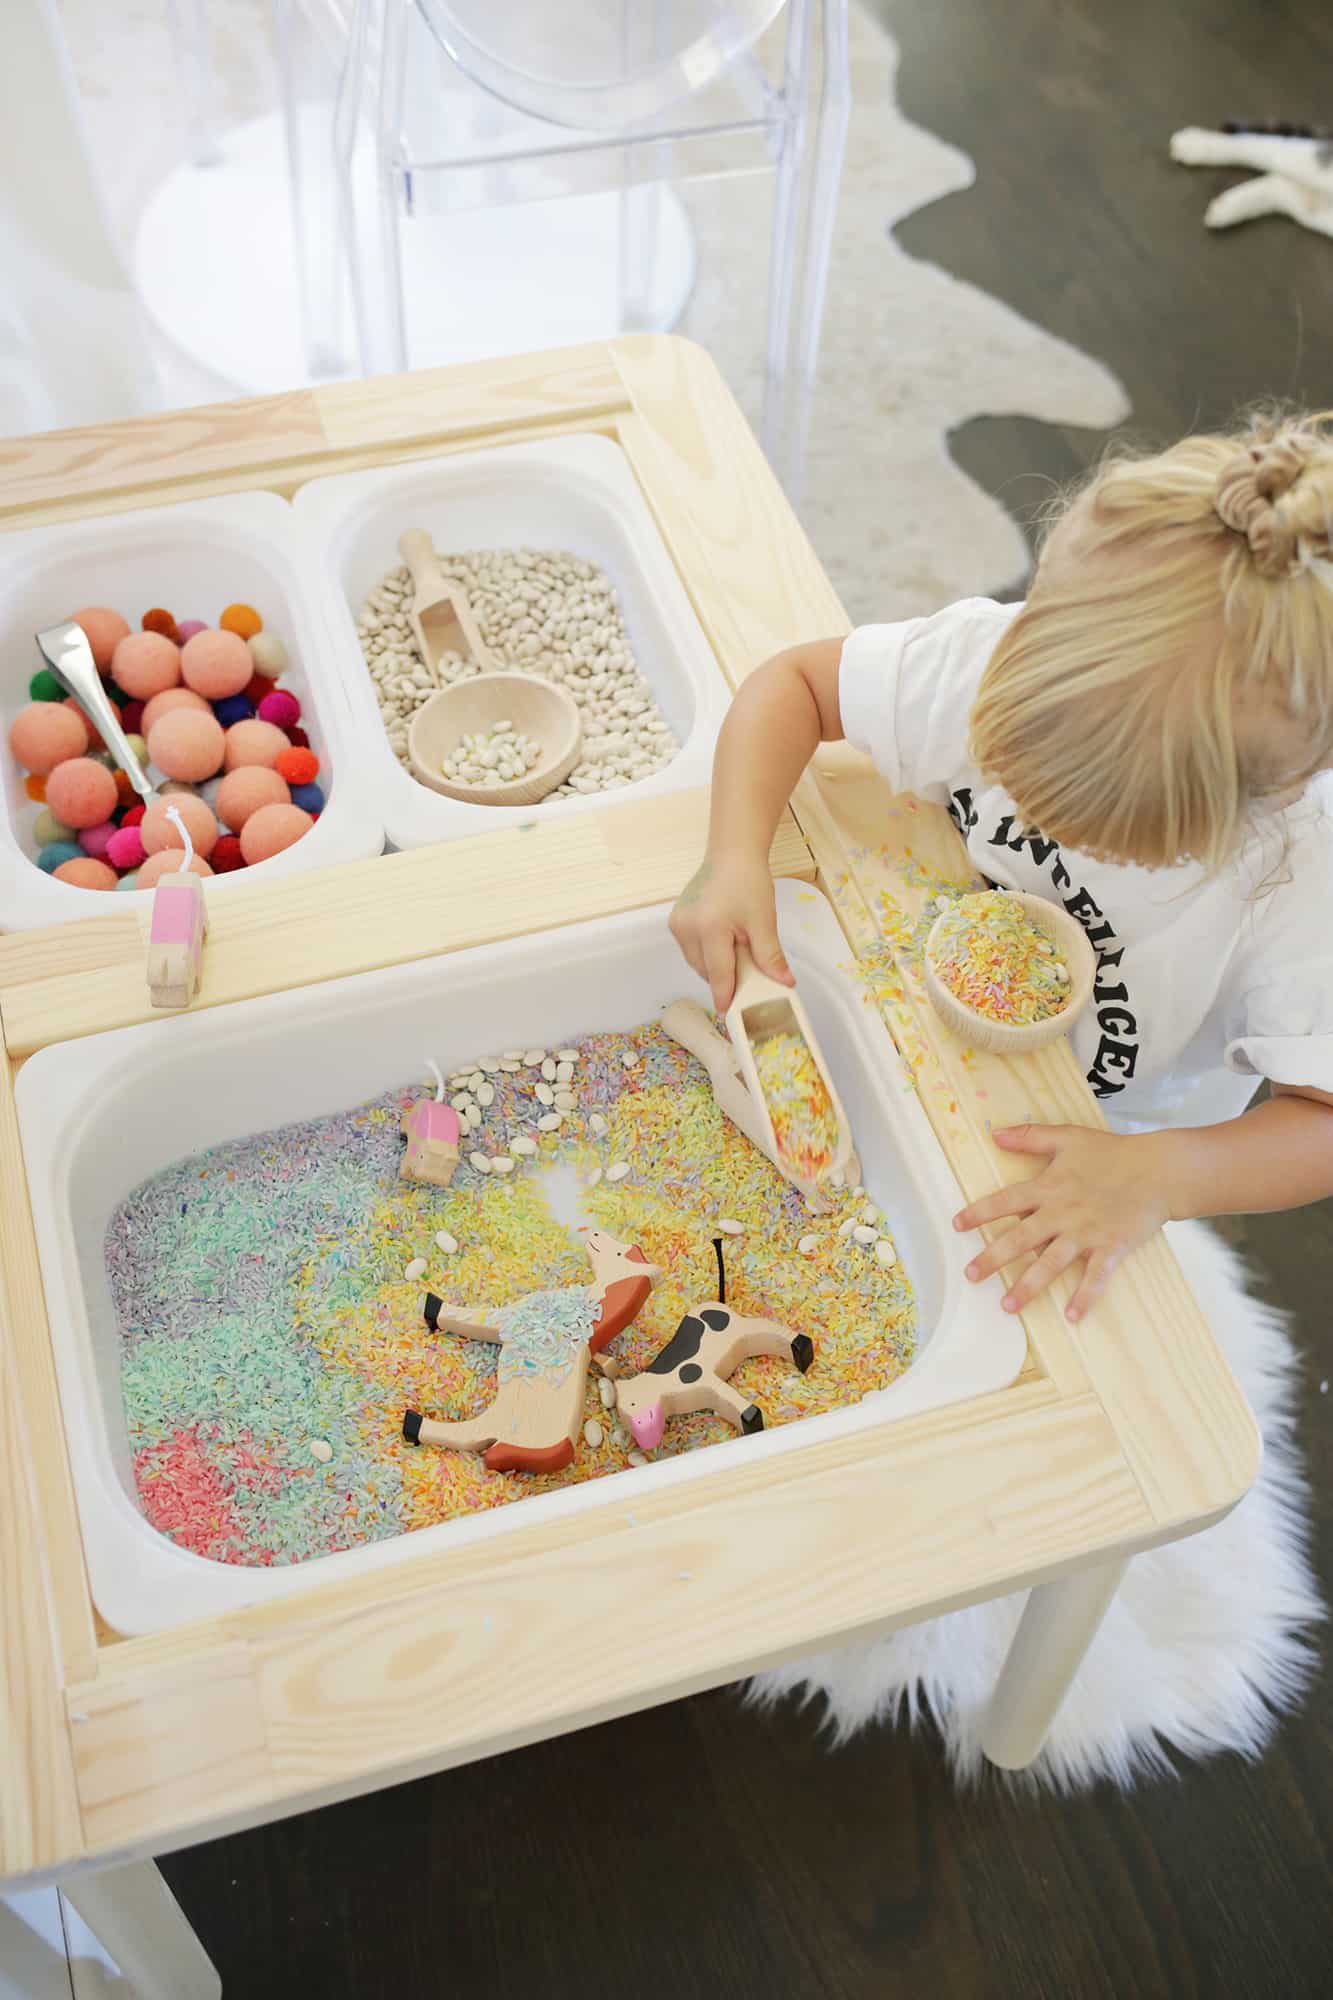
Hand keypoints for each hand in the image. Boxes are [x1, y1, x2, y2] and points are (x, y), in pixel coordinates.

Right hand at [669, 855, 792, 1010]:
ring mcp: (678, 924)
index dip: (726, 996)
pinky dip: (708, 954)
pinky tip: (722, 942)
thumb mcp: (764, 920)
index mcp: (709, 927)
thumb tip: (784, 983)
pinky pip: (692, 951)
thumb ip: (770, 955)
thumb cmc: (748, 882)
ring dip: (716, 966)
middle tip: (747, 976)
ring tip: (735, 951)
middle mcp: (687, 927)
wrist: (732, 855)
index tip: (729, 1016)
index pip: (718, 974)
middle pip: (706, 971)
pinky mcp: (675, 921)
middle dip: (725, 978)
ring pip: (697, 963)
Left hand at [952, 1124, 1169, 1320]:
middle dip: (993, 1258)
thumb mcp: (1068, 1137)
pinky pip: (1095, 1276)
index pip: (1005, 1201)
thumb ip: (1030, 1136)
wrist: (1159, 1170)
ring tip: (1007, 1306)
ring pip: (1050, 1264)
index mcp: (1049, 1187)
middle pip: (1020, 1239)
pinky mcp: (1111, 1248)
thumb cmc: (1113, 1153)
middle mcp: (1062, 1213)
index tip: (957, 1225)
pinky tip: (1072, 1316)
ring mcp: (1086, 1233)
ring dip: (1028, 1286)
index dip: (979, 1213)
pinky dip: (1085, 1297)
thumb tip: (996, 1133)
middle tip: (970, 1276)